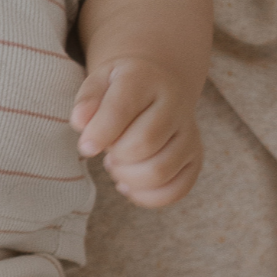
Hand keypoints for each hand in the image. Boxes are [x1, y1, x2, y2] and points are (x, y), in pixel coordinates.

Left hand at [71, 57, 202, 206]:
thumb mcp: (100, 80)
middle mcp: (175, 104)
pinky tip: (129, 184)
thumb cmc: (121, 87)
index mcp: (145, 80)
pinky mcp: (195, 157)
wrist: (161, 84)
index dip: (99, 134)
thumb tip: (80, 123)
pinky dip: (147, 196)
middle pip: (144, 144)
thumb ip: (87, 100)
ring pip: (160, 171)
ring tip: (118, 165)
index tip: (86, 147)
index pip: (121, 109)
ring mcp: (189, 133)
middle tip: (108, 151)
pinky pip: (177, 189)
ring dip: (129, 177)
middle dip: (116, 156)